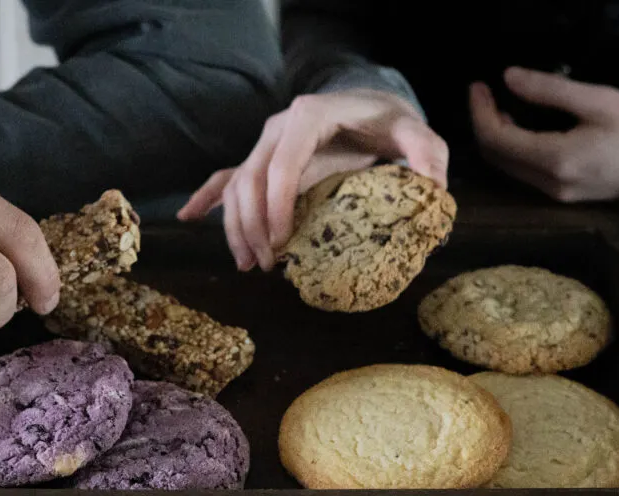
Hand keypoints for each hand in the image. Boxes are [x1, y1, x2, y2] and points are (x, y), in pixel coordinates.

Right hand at [177, 88, 447, 271]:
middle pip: (250, 179)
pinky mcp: (263, 160)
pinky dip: (206, 198)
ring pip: (235, 186)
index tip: (280, 240)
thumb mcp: (416, 134)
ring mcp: (265, 145)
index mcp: (309, 118)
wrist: (370, 107)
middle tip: (269, 265)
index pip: (282, 162)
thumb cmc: (390, 123)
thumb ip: (426, 155)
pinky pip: (225, 178)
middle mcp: (278, 129)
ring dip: (234, 226)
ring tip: (250, 264)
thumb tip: (431, 190)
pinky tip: (187, 218)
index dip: (276, 202)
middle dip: (252, 225)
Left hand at [470, 67, 618, 201]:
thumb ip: (550, 90)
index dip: (480, 112)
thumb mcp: (597, 100)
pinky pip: (522, 173)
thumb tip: (508, 78)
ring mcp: (554, 195)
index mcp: (555, 160)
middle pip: (495, 157)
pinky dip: (512, 149)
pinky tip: (519, 128)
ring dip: (496, 137)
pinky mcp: (562, 195)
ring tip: (499, 106)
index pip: (496, 139)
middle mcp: (548, 184)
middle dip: (483, 123)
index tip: (478, 86)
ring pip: (506, 167)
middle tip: (485, 93)